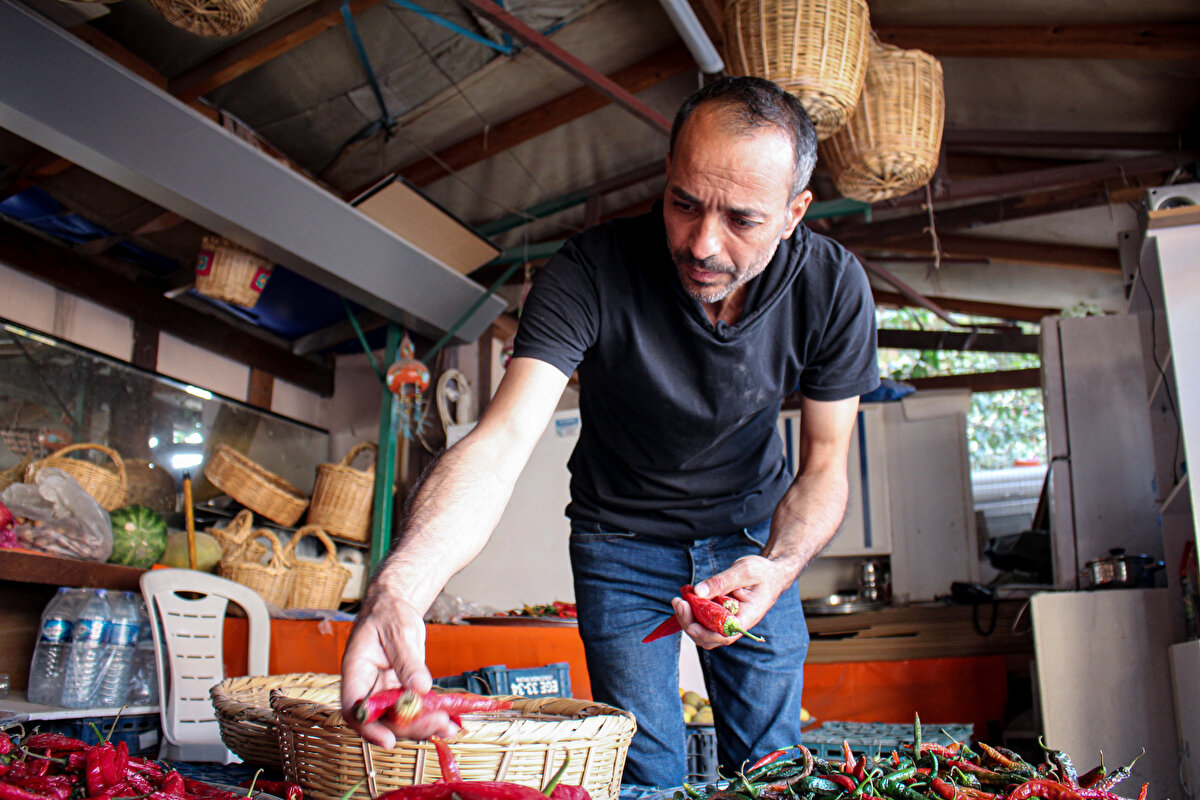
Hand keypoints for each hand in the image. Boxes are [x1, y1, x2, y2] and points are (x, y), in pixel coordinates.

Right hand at [340, 587, 458, 746]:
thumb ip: (407, 659)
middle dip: (410, 727)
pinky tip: (452, 720)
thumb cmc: (388, 613)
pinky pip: (415, 710)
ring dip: (425, 726)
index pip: (354, 709)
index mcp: (356, 672)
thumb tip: (421, 687)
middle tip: (439, 723)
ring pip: (401, 720)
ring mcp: (386, 693)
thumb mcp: (398, 631)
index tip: (389, 740)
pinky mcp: (403, 692)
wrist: (395, 608)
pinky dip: (433, 716)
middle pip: (383, 720)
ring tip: (451, 726)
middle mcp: (369, 688)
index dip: (369, 729)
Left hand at [673, 555, 793, 649]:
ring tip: (680, 600)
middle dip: (690, 624)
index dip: (704, 632)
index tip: (689, 619)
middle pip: (709, 637)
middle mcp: (736, 624)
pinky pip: (703, 620)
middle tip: (678, 602)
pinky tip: (687, 596)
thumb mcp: (744, 571)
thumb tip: (697, 592)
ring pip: (703, 631)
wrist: (771, 574)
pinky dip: (692, 611)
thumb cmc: (762, 573)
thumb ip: (721, 582)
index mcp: (747, 618)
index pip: (724, 634)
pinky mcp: (720, 615)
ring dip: (688, 619)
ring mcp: (727, 621)